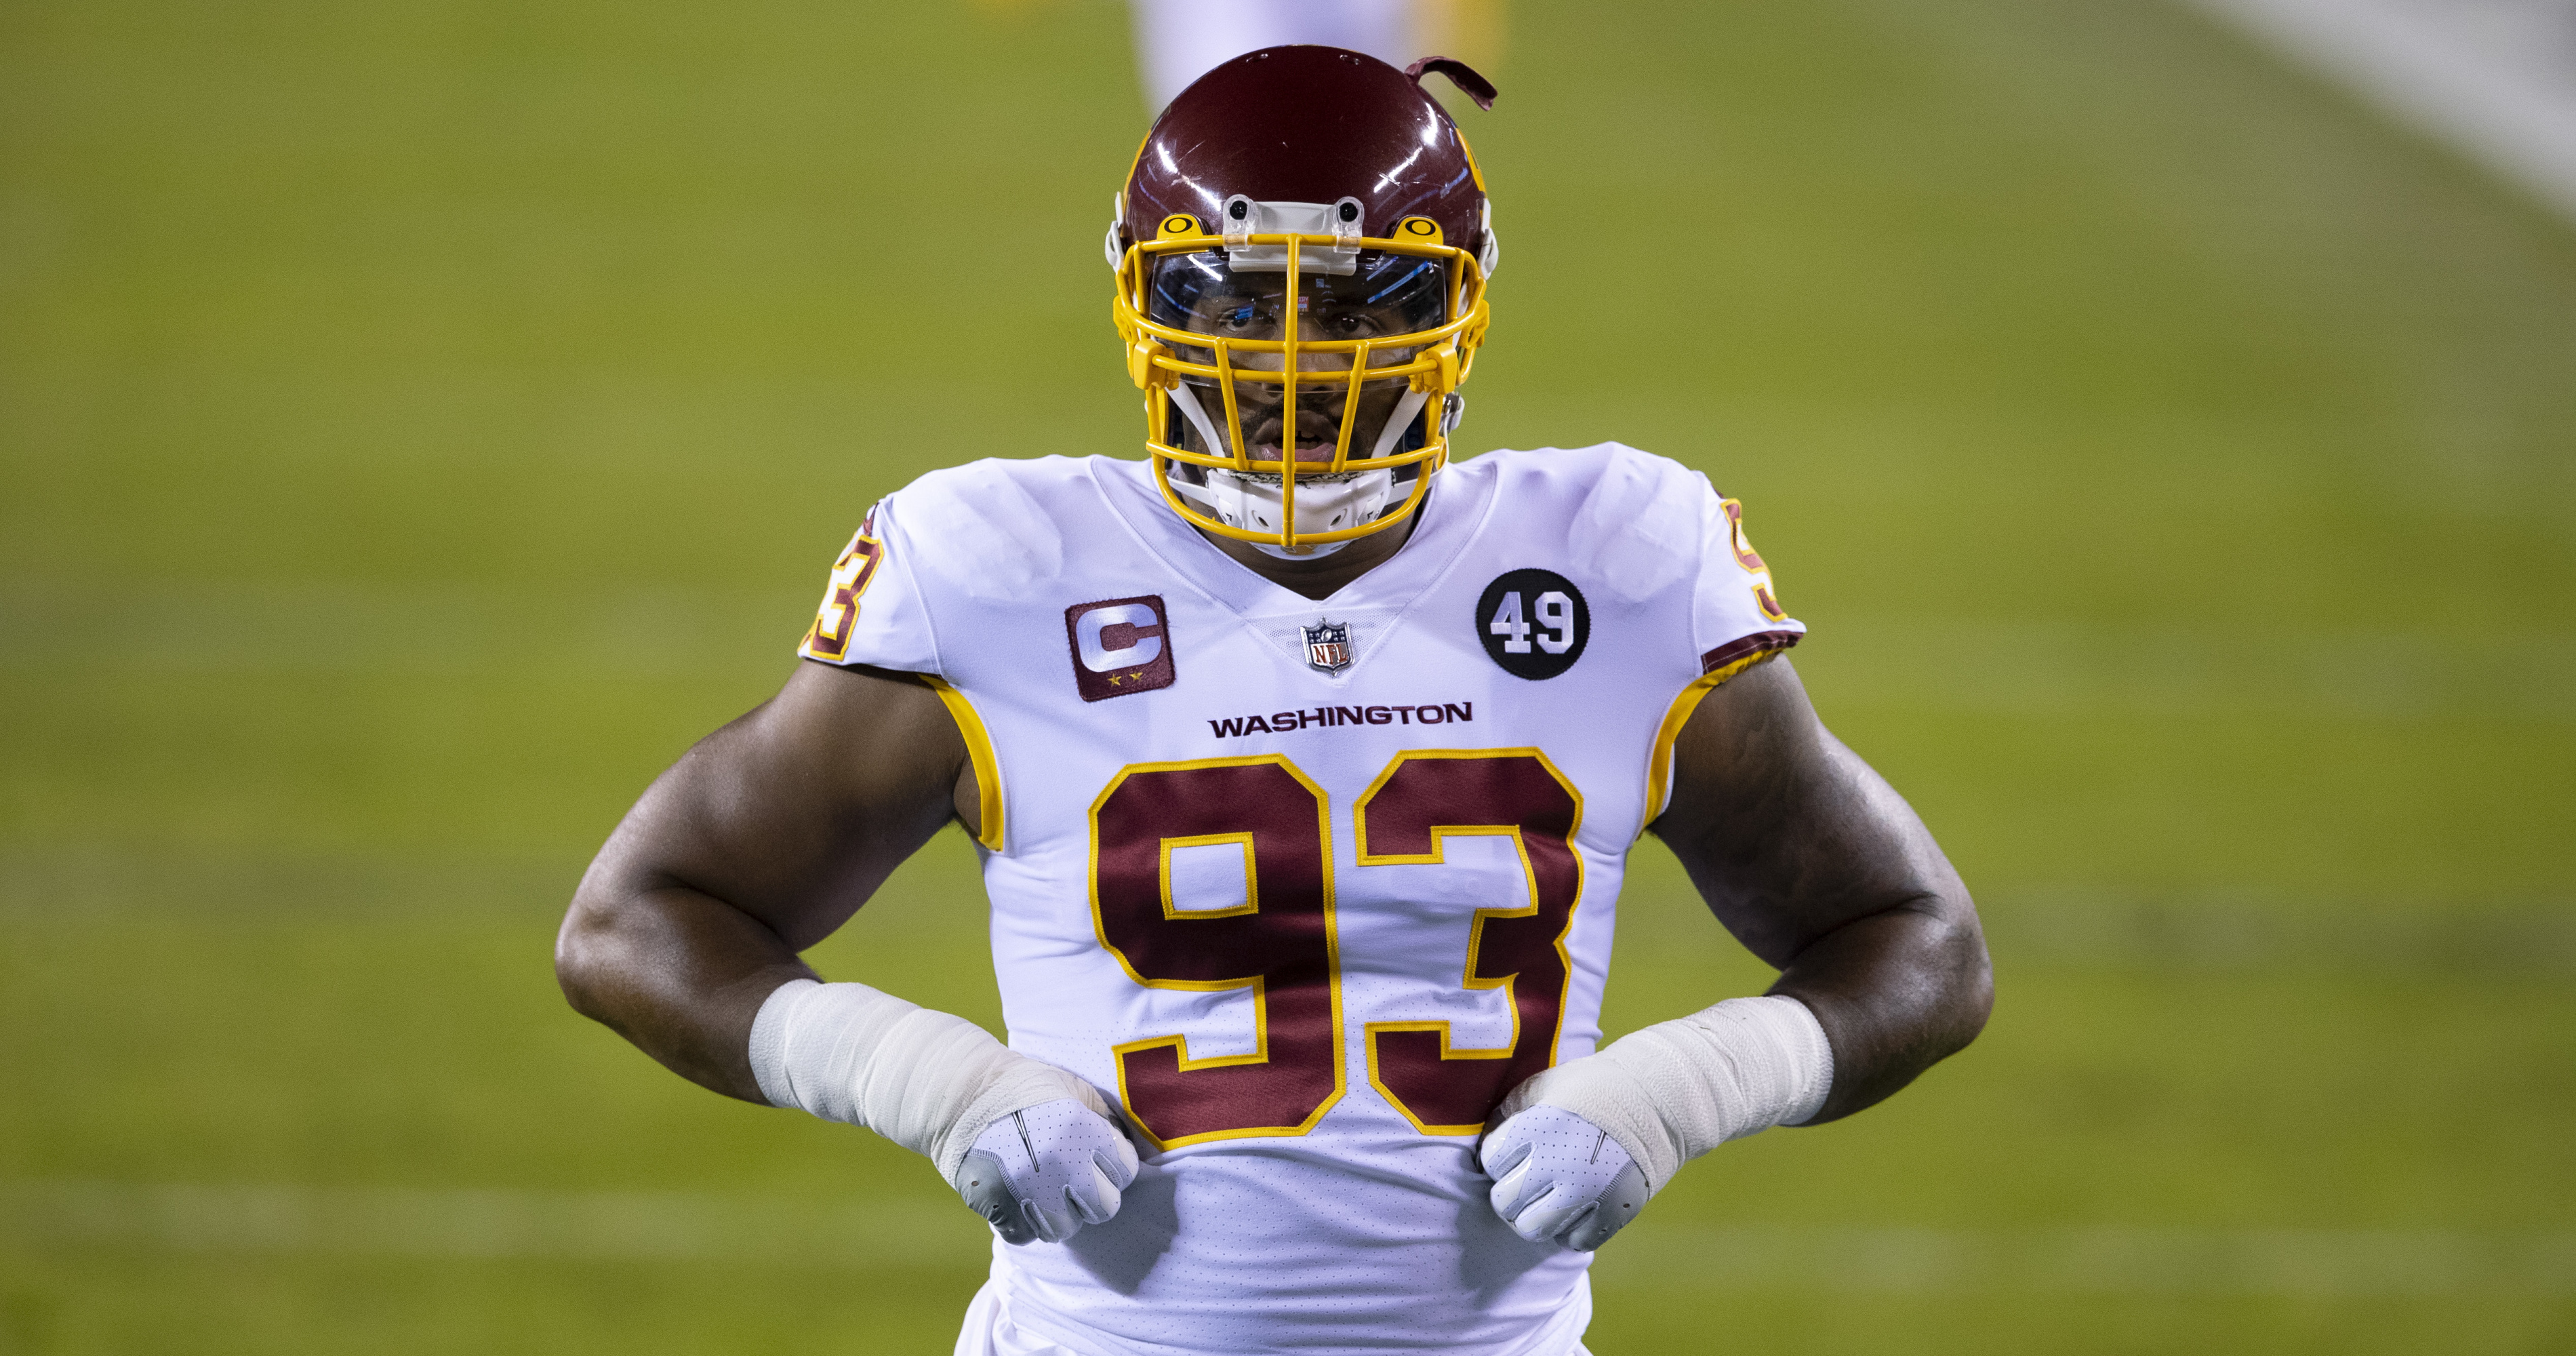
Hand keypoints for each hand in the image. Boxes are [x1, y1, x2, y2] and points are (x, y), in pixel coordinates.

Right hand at [950, 1097, 1141, 1244]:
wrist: (962, 1094)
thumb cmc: (1026, 1088)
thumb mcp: (1075, 1090)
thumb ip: (1105, 1122)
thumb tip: (1126, 1151)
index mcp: (1083, 1129)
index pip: (1126, 1172)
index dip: (1111, 1165)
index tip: (1093, 1157)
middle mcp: (1059, 1162)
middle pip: (1103, 1208)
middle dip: (1091, 1197)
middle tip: (1071, 1180)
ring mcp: (1026, 1187)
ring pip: (1063, 1229)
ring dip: (1055, 1214)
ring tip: (1041, 1187)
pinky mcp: (996, 1204)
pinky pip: (1024, 1234)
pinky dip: (1021, 1221)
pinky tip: (1015, 1195)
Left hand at [1478, 1104, 1650, 1250]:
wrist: (1658, 1099)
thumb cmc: (1593, 1088)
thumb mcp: (1542, 1087)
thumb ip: (1507, 1115)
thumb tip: (1483, 1148)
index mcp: (1537, 1128)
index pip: (1490, 1163)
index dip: (1501, 1158)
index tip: (1519, 1151)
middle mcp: (1558, 1164)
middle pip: (1505, 1203)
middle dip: (1512, 1191)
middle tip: (1530, 1179)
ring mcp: (1586, 1193)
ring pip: (1533, 1230)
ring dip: (1537, 1215)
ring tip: (1552, 1196)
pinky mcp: (1613, 1214)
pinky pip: (1572, 1241)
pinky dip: (1571, 1228)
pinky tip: (1580, 1204)